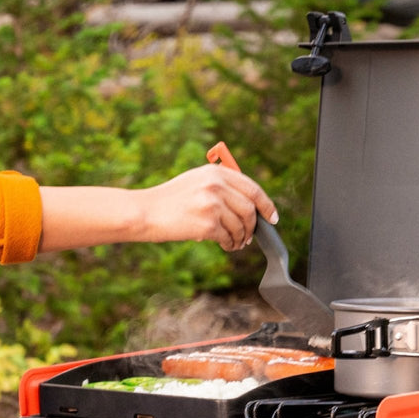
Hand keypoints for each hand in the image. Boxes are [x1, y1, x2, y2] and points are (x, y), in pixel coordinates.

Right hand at [141, 164, 278, 251]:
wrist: (146, 211)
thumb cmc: (170, 199)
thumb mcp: (196, 181)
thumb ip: (222, 186)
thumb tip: (251, 204)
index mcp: (216, 172)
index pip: (253, 188)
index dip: (266, 205)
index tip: (272, 217)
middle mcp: (216, 185)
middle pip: (250, 209)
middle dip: (252, 226)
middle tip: (249, 236)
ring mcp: (213, 204)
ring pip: (241, 226)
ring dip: (241, 238)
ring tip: (235, 243)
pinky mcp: (207, 223)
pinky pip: (229, 237)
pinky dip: (230, 244)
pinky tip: (226, 245)